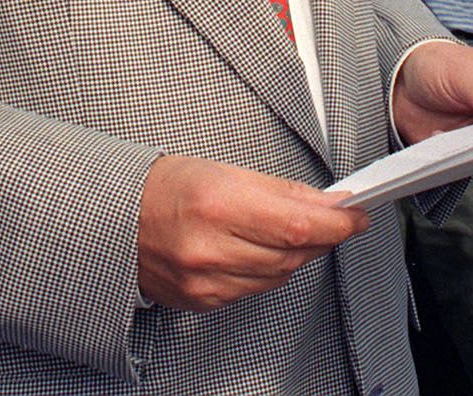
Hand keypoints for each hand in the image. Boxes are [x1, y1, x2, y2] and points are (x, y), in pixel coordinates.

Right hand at [137, 154, 369, 311]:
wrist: (114, 219)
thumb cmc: (165, 187)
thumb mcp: (224, 171)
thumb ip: (282, 192)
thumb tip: (329, 205)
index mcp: (217, 205)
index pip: (299, 224)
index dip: (338, 223)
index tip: (357, 215)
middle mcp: (210, 249)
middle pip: (294, 252)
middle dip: (321, 235)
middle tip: (333, 219)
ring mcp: (204, 282)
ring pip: (278, 275)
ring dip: (294, 253)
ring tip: (283, 230)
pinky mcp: (201, 302)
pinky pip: (254, 290)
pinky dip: (265, 271)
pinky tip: (255, 251)